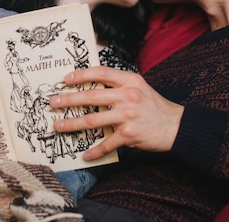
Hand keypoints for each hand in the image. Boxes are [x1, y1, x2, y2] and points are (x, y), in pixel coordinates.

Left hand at [49, 66, 183, 160]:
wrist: (175, 126)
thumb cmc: (154, 106)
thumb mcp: (139, 87)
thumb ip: (118, 84)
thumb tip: (91, 85)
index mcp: (130, 81)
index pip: (101, 73)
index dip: (81, 75)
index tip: (66, 79)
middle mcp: (127, 96)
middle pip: (91, 97)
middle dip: (68, 100)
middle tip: (53, 102)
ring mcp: (127, 116)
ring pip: (92, 119)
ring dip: (72, 124)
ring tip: (58, 126)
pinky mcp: (128, 135)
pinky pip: (106, 143)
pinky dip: (94, 151)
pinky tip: (85, 155)